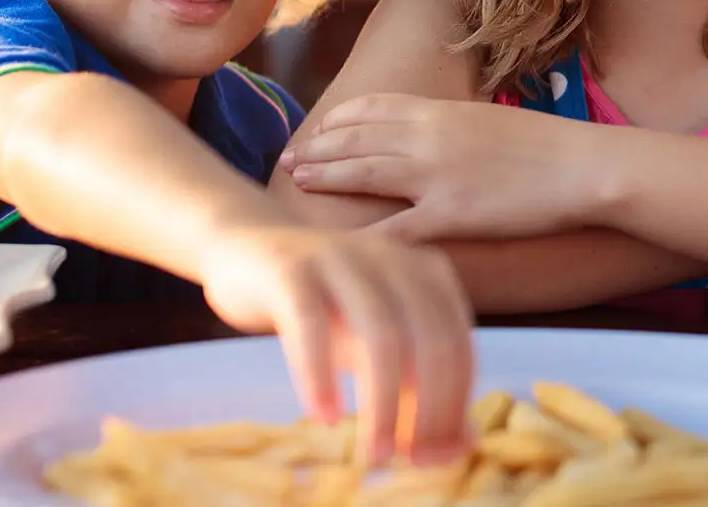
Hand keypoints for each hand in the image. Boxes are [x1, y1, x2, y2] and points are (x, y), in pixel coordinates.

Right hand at [193, 224, 473, 465]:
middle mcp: (392, 258)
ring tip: (376, 451)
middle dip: (427, 409)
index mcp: (425, 271)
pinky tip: (324, 416)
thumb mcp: (376, 342)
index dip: (454, 404)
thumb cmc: (324, 304)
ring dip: (383, 403)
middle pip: (429, 340)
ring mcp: (342, 257)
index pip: (458, 343)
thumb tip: (459, 448)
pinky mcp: (292, 270)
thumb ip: (419, 387)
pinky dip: (321, 377)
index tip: (437, 453)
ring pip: (380, 335)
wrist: (248, 249)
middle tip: (409, 458)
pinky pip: (311, 326)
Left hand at [277, 94, 607, 241]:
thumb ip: (455, 129)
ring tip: (298, 181)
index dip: (339, 118)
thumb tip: (435, 138)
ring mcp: (437, 175)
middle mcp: (430, 137)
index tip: (317, 127)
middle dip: (318, 146)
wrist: (585, 165)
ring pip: (363, 172)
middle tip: (288, 157)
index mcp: (442, 112)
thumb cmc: (550, 147)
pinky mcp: (451, 214)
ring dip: (326, 176)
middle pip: (358, 137)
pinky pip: (396, 228)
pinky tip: (339, 243)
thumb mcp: (493, 122)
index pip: (374, 107)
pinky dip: (364, 235)